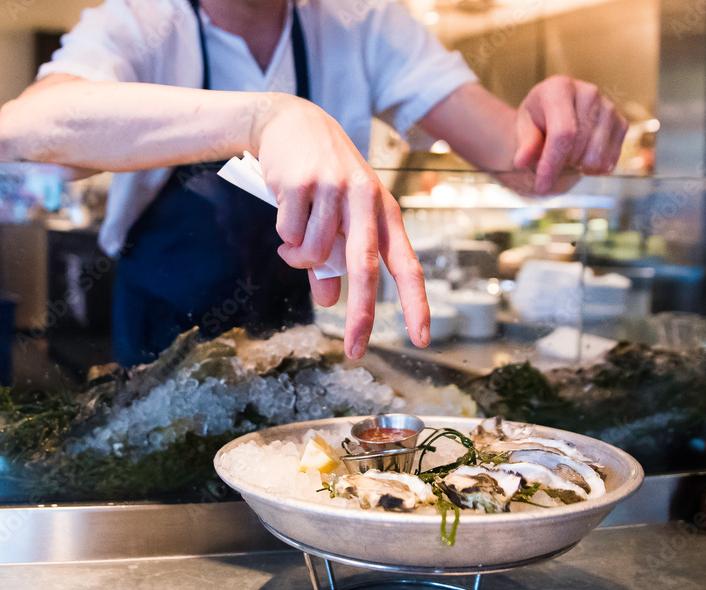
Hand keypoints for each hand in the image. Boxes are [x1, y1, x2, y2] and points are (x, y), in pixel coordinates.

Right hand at [253, 95, 429, 358]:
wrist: (290, 122)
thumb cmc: (320, 176)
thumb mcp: (337, 216)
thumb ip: (333, 261)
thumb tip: (328, 301)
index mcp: (385, 210)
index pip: (408, 263)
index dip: (416, 303)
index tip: (422, 339)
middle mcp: (366, 200)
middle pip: (366, 267)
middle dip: (363, 314)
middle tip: (356, 350)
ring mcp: (335, 189)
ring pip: (315, 252)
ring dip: (298, 258)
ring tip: (292, 242)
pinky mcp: (303, 182)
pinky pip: (289, 233)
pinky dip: (283, 235)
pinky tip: (285, 210)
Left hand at [513, 75, 627, 193]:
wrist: (555, 110)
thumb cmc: (538, 119)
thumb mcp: (524, 128)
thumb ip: (525, 145)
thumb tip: (522, 162)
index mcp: (559, 88)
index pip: (562, 133)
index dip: (552, 164)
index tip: (542, 187)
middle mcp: (588, 93)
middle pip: (579, 147)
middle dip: (561, 166)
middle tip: (550, 163)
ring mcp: (609, 107)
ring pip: (596, 156)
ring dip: (577, 166)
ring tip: (566, 156)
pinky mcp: (621, 122)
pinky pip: (610, 159)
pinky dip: (593, 167)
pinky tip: (581, 158)